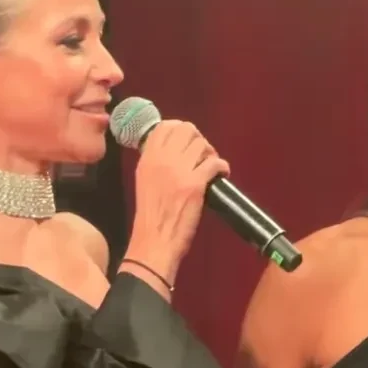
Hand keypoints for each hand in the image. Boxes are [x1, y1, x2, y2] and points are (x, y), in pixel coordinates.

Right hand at [125, 121, 228, 281]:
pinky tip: (222, 175)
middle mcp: (161, 159)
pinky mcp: (195, 184)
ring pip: (202, 144)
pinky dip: (223, 166)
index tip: (188, 143)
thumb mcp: (144, 181)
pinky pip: (215, 163)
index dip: (181, 130)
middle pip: (187, 130)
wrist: (154, 241)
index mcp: (147, 158)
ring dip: (211, 153)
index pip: (165, 126)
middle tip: (202, 155)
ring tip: (211, 166)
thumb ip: (155, 162)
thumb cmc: (150, 216)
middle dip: (199, 140)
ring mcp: (179, 170)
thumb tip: (173, 150)